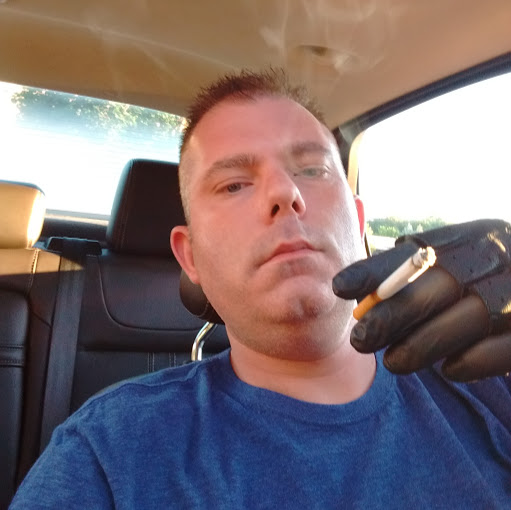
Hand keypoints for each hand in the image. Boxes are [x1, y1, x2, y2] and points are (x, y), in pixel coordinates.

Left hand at [333, 219, 510, 381]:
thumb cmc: (481, 273)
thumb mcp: (454, 257)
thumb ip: (413, 271)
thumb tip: (362, 296)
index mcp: (465, 240)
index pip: (413, 254)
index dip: (373, 272)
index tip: (339, 288)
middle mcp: (492, 260)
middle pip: (436, 288)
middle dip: (392, 317)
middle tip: (360, 339)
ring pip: (466, 322)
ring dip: (422, 346)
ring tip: (393, 362)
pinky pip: (499, 350)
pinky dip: (469, 363)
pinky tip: (448, 368)